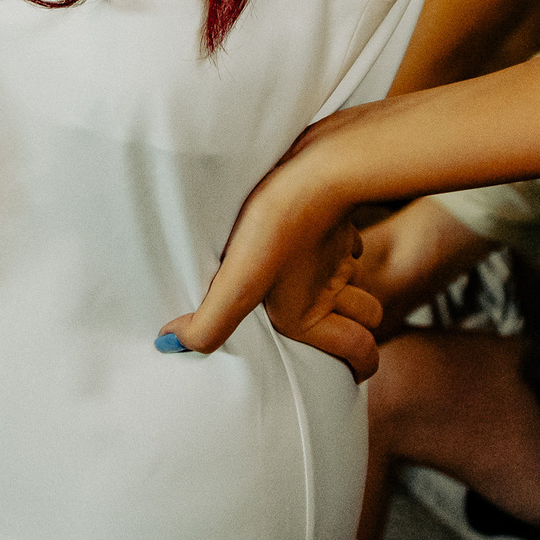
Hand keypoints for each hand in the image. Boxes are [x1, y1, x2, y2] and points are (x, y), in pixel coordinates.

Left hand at [158, 156, 381, 381]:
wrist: (318, 168)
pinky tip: (303, 235)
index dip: (361, 365)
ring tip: (303, 280)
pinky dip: (333, 245)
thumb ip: (209, 322)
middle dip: (357, 325)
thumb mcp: (238, 283)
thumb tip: (170, 345)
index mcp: (313, 313)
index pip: (362, 354)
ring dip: (341, 285)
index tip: (351, 371)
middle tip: (328, 325)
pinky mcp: (338, 220)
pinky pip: (346, 240)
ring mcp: (341, 252)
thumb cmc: (278, 227)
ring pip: (355, 278)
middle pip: (368, 318)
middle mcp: (334, 288)